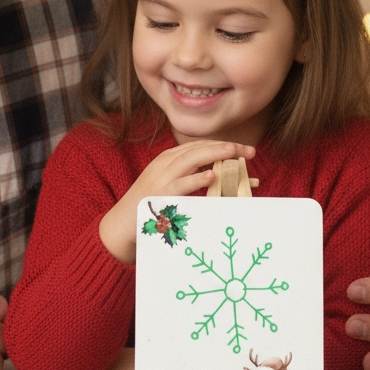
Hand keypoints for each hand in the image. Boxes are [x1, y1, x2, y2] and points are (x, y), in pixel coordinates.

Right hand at [99, 140, 254, 263]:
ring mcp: (161, 178)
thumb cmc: (150, 207)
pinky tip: (211, 176)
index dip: (222, 145)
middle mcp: (165, 164)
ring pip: (190, 159)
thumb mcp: (170, 186)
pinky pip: (181, 184)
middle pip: (198, 148)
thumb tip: (221, 177)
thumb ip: (192, 179)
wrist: (121, 224)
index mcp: (168, 159)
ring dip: (213, 154)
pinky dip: (196, 178)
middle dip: (224, 147)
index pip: (199, 146)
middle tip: (248, 150)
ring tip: (233, 152)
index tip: (244, 149)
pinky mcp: (159, 194)